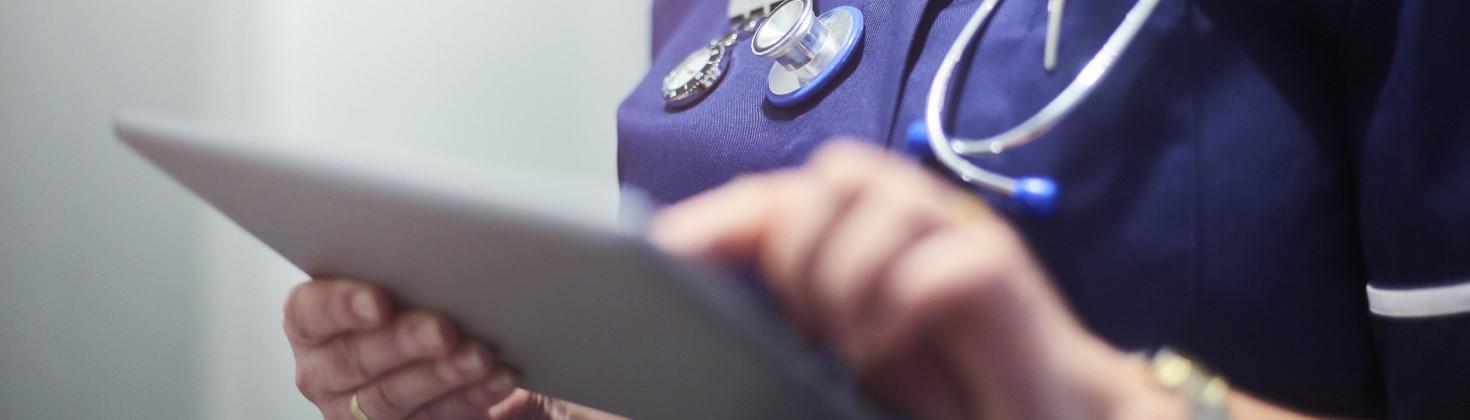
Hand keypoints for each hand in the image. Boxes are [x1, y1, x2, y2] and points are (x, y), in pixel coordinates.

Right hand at [283, 279, 625, 419]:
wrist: (452, 351)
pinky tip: (497, 377)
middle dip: (403, 342)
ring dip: (441, 375)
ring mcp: (354, 407)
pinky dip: (469, 397)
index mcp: (312, 321)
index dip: (340, 306)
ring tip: (479, 356)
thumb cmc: (418, 300)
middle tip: (444, 329)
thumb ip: (400, 263)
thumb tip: (438, 230)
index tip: (379, 300)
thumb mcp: (401, 277)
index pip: (309, 312)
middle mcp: (324, 368)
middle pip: (352, 359)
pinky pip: (431, 419)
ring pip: (391, 398)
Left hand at [649, 141, 1172, 419]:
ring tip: (852, 344)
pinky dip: (893, 312)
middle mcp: (909, 216)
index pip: (777, 196)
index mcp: (864, 231)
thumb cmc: (941, 383)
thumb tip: (706, 309)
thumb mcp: (847, 348)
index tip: (661, 253)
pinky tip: (885, 352)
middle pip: (824, 178)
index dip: (716, 218)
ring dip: (843, 278)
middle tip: (812, 326)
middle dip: (797, 253)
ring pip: (871, 197)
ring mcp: (957, 233)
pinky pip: (930, 263)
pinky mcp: (998, 270)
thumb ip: (795, 315)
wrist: (1042, 412)